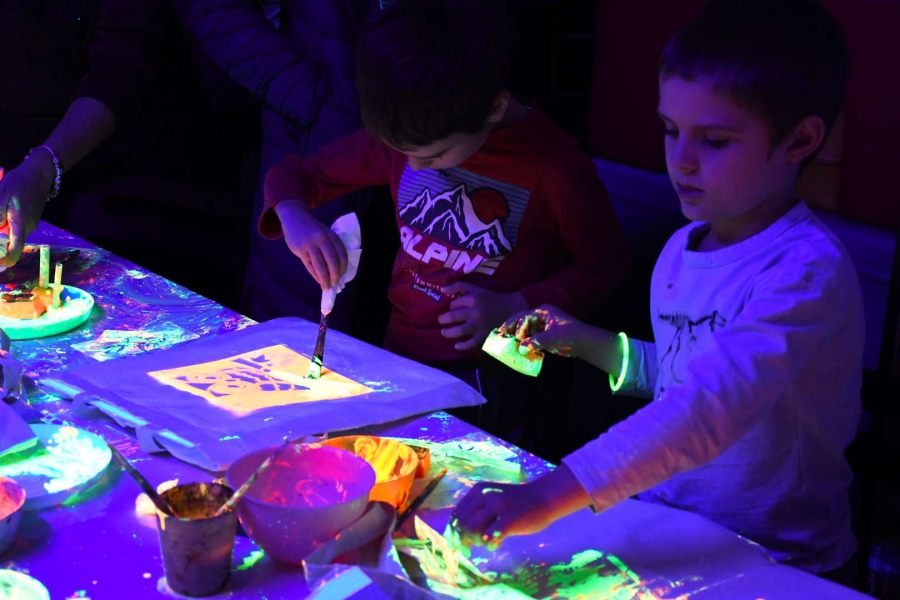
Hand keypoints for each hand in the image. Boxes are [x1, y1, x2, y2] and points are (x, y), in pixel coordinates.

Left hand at [0, 158, 53, 267]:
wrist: (40, 173)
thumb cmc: (19, 182)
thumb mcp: (1, 195)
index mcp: (20, 224)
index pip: (14, 251)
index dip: (4, 261)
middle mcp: (28, 228)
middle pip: (10, 243)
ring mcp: (30, 224)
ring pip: (11, 234)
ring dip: (0, 229)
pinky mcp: (29, 220)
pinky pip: (15, 227)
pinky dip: (5, 223)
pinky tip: (3, 207)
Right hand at [276, 200, 347, 289]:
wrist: (294, 217)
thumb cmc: (312, 228)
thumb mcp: (325, 233)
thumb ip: (331, 247)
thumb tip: (335, 270)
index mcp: (332, 236)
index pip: (342, 255)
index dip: (343, 268)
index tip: (342, 276)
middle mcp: (322, 239)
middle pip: (332, 262)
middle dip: (334, 276)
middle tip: (334, 284)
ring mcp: (310, 245)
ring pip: (320, 266)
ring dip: (324, 279)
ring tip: (326, 287)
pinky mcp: (299, 250)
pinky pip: (309, 266)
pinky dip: (315, 275)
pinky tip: (318, 280)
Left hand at [438, 283, 528, 350]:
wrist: (510, 309)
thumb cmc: (490, 298)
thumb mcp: (476, 289)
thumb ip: (459, 286)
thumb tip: (442, 289)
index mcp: (473, 299)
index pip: (454, 304)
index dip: (452, 306)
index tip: (454, 308)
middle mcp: (475, 312)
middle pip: (453, 317)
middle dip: (443, 319)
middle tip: (441, 320)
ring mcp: (479, 325)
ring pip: (459, 331)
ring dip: (448, 333)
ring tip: (444, 332)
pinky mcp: (484, 335)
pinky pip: (471, 343)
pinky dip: (463, 346)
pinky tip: (457, 345)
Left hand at [451, 464, 591, 549]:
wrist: (544, 498)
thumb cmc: (516, 505)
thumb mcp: (493, 501)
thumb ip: (476, 514)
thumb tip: (457, 539)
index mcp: (478, 490)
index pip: (457, 514)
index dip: (453, 532)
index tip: (457, 545)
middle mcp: (486, 495)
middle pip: (461, 523)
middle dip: (464, 539)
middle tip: (472, 547)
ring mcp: (498, 506)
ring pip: (472, 530)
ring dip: (477, 542)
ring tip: (489, 542)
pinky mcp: (509, 519)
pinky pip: (489, 537)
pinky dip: (490, 545)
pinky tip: (498, 543)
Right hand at [500, 304, 586, 357]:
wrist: (585, 343)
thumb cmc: (570, 334)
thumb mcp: (552, 337)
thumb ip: (536, 342)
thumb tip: (521, 349)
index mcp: (542, 312)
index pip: (523, 317)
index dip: (513, 326)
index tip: (506, 335)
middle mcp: (540, 318)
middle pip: (521, 323)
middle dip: (511, 330)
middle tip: (499, 337)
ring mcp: (542, 327)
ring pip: (525, 332)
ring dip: (517, 338)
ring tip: (506, 345)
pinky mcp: (544, 337)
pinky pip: (531, 340)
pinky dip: (525, 345)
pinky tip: (518, 351)